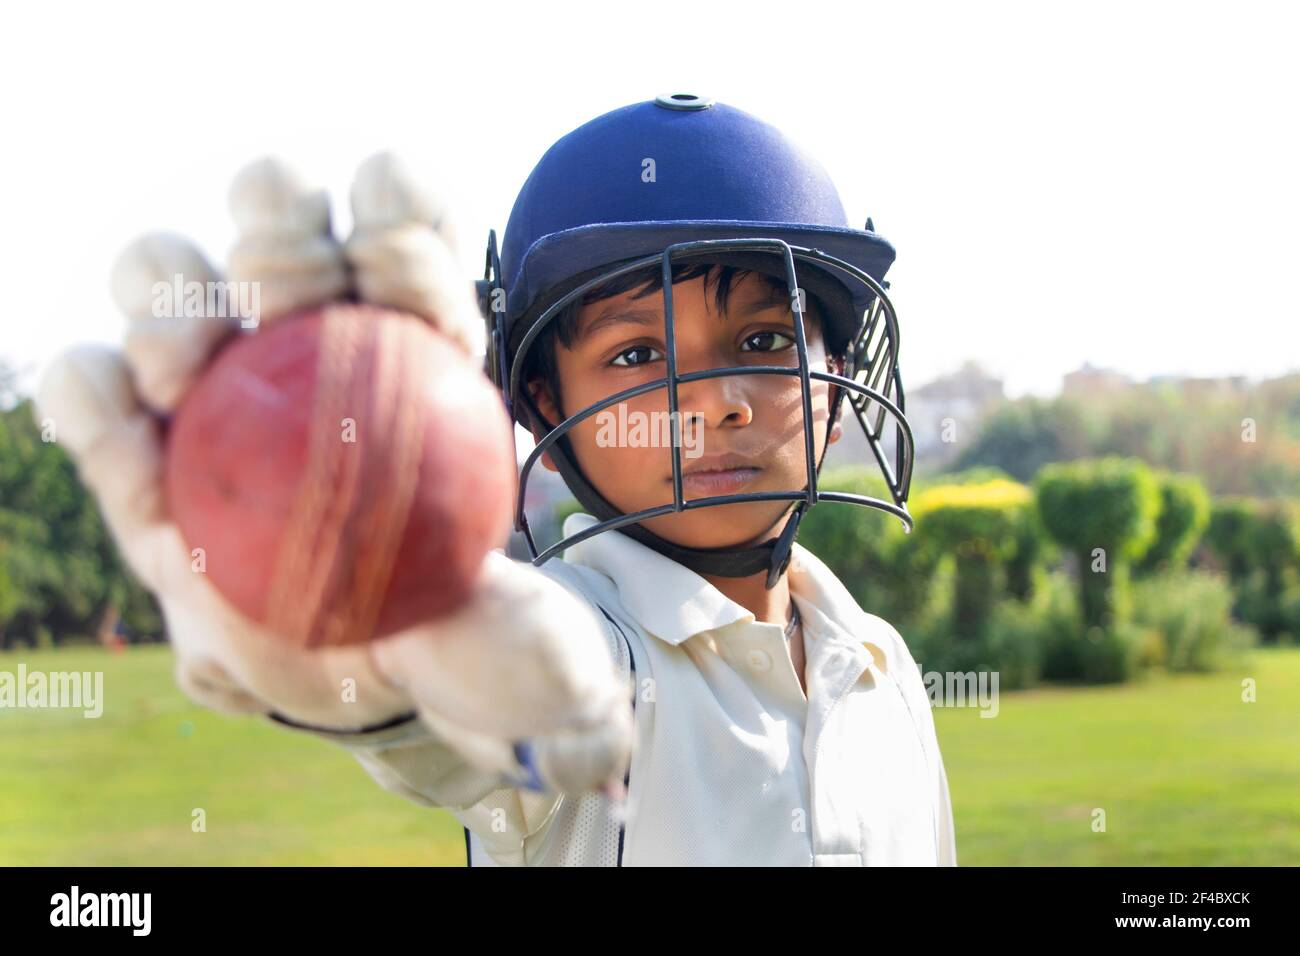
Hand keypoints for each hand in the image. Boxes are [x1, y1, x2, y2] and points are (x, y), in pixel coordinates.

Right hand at [35, 155, 630, 792]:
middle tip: (287, 296)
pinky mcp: (140, 448)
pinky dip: (95, 397)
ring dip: (171, 297)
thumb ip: (522, 629)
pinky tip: (127, 430)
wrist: (380, 688)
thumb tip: (519, 624)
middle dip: (282, 230)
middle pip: (281, 233)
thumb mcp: (514, 645)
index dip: (405, 234)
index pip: (412, 253)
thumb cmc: (461, 641)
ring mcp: (219, 388)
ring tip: (187, 365)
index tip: (402, 276)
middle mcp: (311, 342)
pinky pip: (97, 400)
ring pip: (170, 284)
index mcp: (419, 349)